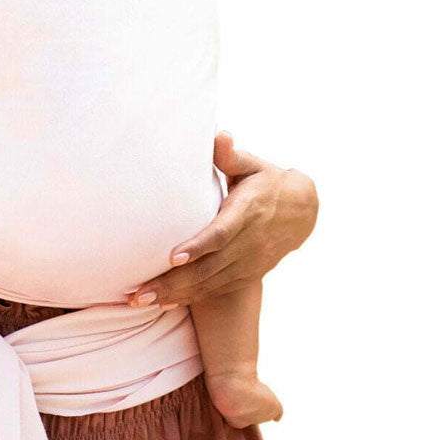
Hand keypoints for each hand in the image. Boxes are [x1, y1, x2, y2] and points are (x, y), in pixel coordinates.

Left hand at [127, 132, 317, 307]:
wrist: (301, 211)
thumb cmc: (264, 181)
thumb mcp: (252, 164)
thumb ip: (231, 155)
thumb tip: (219, 136)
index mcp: (248, 212)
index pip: (221, 234)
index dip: (198, 247)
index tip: (172, 256)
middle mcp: (248, 243)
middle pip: (208, 267)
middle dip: (173, 281)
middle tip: (138, 291)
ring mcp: (248, 263)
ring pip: (209, 284)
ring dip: (175, 295)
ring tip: (140, 300)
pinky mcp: (247, 275)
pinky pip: (215, 291)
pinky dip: (188, 299)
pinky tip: (162, 302)